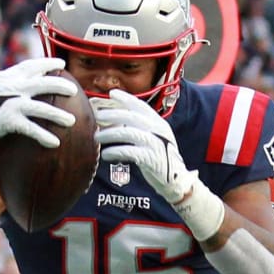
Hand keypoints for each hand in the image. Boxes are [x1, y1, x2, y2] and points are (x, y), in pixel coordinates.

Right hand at [0, 57, 77, 173]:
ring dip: (57, 115)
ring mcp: (11, 104)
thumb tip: (37, 76)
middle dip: (59, 85)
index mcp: (10, 77)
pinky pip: (30, 128)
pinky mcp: (9, 120)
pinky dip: (43, 136)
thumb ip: (14, 80)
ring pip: (40, 108)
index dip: (47, 64)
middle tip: (74, 90)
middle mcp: (13, 88)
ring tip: (71, 121)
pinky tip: (55, 143)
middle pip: (41, 84)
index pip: (31, 66)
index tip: (61, 65)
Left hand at [93, 89, 195, 204]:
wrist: (176, 180)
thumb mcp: (154, 138)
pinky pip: (128, 151)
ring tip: (97, 137)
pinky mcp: (150, 159)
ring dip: (109, 133)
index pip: (141, 106)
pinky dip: (114, 151)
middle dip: (112, 114)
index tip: (112, 94)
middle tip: (97, 116)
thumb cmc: (160, 158)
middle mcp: (158, 130)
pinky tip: (106, 154)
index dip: (126, 98)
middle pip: (131, 116)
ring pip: (127, 132)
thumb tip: (115, 120)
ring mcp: (155, 144)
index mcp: (159, 123)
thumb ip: (140, 128)